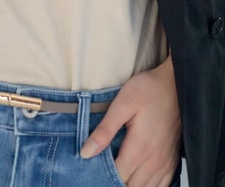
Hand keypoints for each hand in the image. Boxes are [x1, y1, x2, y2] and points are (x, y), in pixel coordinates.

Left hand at [81, 56, 180, 185]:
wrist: (176, 84)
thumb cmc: (148, 90)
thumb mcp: (122, 104)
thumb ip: (104, 130)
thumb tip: (86, 153)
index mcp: (139, 149)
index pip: (117, 177)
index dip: (101, 176)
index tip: (91, 168)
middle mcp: (155, 161)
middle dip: (115, 181)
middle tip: (100, 170)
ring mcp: (166, 163)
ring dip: (131, 184)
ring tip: (117, 174)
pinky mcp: (173, 160)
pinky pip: (162, 185)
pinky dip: (148, 185)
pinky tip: (138, 178)